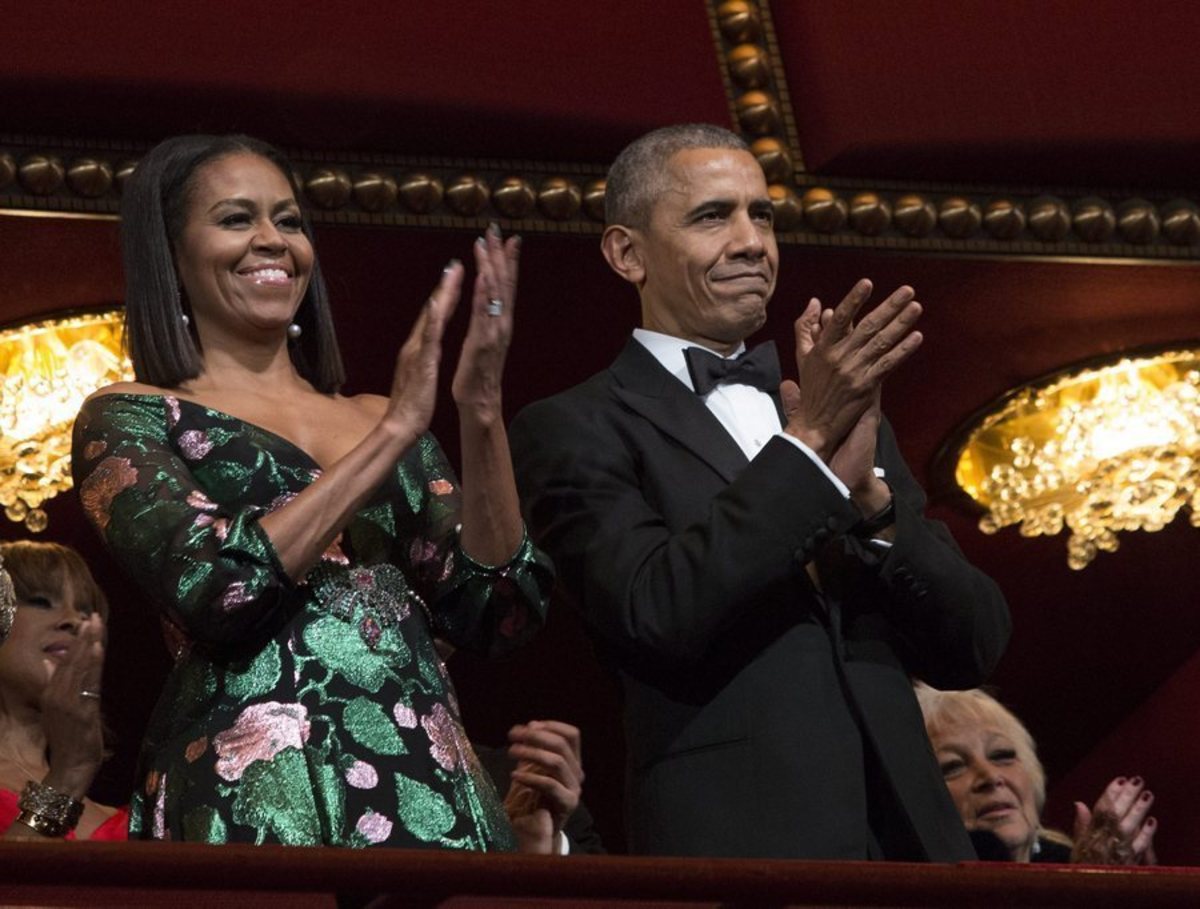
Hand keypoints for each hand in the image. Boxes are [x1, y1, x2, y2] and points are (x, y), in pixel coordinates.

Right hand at [40, 614, 105, 800]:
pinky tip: (98, 649)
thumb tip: (50, 664)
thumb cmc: (68, 739)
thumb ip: (57, 686)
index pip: (64, 662)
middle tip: (93, 616)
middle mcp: (56, 696)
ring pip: (80, 668)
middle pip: (71, 660)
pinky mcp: (81, 710)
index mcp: (50, 694)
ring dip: (89, 645)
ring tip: (96, 625)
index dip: (77, 642)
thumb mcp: (58, 710)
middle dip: (84, 637)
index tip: (86, 622)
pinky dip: (93, 665)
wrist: (70, 766)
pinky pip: (89, 683)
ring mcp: (68, 703)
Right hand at [383, 260, 462, 438]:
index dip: (445, 296)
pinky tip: (437, 305)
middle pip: (432, 311)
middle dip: (445, 286)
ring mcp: (417, 352)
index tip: (456, 276)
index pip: (434, 317)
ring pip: (431, 318)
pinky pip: (428, 339)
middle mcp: (416, 345)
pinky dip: (432, 320)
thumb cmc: (411, 405)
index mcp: (419, 348)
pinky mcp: (421, 364)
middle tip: (456, 263)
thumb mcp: (421, 375)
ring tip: (452, 272)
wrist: (399, 426)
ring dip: (441, 294)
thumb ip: (423, 358)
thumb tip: (426, 347)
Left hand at [452, 224, 519, 426]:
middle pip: (504, 283)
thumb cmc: (479, 372)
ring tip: (488, 243)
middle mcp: (502, 323)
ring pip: (495, 293)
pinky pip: (484, 313)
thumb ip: (488, 319)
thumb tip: (490, 301)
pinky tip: (483, 274)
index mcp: (500, 322)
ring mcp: (494, 331)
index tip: (508, 237)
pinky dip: (485, 293)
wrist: (479, 400)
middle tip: (497, 229)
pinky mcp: (482, 342)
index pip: (506, 285)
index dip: (508, 261)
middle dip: (501, 255)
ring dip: (492, 266)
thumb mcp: (485, 340)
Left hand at [503, 720, 582, 854]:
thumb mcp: (535, 768)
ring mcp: (574, 788)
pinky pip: (550, 785)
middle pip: (562, 745)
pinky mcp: (568, 803)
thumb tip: (529, 725)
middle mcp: (577, 772)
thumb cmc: (536, 796)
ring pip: (556, 761)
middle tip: (513, 736)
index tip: (530, 725)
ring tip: (511, 751)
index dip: (552, 726)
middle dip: (536, 736)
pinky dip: (531, 777)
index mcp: (573, 761)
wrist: (541, 830)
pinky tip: (515, 774)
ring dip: (531, 753)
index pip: (572, 735)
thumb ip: (534, 749)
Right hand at [780, 280, 921, 461]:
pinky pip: (888, 364)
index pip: (840, 318)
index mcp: (823, 348)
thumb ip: (807, 327)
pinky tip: (916, 337)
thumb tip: (816, 302)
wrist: (815, 424)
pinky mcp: (866, 387)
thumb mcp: (803, 356)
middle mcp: (839, 357)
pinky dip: (903, 350)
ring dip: (901, 324)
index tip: (867, 283)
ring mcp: (854, 372)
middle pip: (868, 326)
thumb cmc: (811, 388)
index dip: (854, 300)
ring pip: (881, 343)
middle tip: (907, 290)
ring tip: (916, 307)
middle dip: (889, 306)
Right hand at [1071, 776, 1156, 864]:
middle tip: (1137, 780)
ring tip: (1147, 794)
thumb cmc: (1083, 869)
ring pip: (1129, 825)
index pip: (1101, 808)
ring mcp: (1118, 850)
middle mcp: (1103, 839)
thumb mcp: (1076, 846)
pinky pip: (1140, 845)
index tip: (1119, 780)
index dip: (1110, 793)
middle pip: (1117, 813)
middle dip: (1127, 795)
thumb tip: (1079, 803)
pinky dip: (1146, 833)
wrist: (1090, 891)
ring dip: (1138, 809)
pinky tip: (1152, 822)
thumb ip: (1081, 825)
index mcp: (1089, 834)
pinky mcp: (1130, 861)